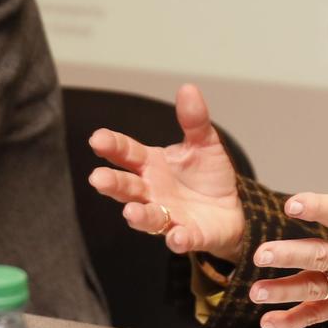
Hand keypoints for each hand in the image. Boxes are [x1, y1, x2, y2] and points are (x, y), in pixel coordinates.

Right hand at [86, 83, 247, 260]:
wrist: (229, 209)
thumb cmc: (207, 175)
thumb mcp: (204, 142)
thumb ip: (194, 120)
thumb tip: (188, 88)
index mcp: (150, 164)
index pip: (126, 153)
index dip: (112, 146)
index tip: (97, 139)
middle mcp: (151, 191)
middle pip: (127, 187)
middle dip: (112, 183)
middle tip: (97, 178)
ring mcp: (167, 215)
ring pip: (147, 217)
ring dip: (138, 216)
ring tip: (130, 212)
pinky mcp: (187, 235)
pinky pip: (179, 238)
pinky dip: (177, 239)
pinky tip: (177, 237)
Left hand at [246, 119, 327, 327]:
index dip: (317, 207)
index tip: (292, 203)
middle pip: (321, 256)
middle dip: (290, 256)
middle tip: (261, 253)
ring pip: (315, 290)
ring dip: (284, 292)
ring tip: (256, 292)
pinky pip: (320, 315)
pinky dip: (294, 323)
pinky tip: (267, 323)